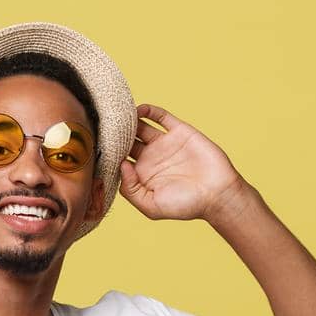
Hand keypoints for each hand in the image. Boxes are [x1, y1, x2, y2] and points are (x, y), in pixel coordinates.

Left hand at [117, 103, 249, 221]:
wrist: (217, 194)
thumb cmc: (186, 206)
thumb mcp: (151, 206)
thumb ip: (131, 189)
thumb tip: (121, 164)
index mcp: (141, 176)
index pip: (118, 159)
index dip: (108, 153)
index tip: (98, 147)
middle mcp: (150, 158)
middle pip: (125, 141)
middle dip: (115, 134)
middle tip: (104, 127)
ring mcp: (164, 143)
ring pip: (139, 126)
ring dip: (128, 121)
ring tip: (118, 116)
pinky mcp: (179, 132)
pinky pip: (160, 116)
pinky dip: (148, 110)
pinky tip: (139, 109)